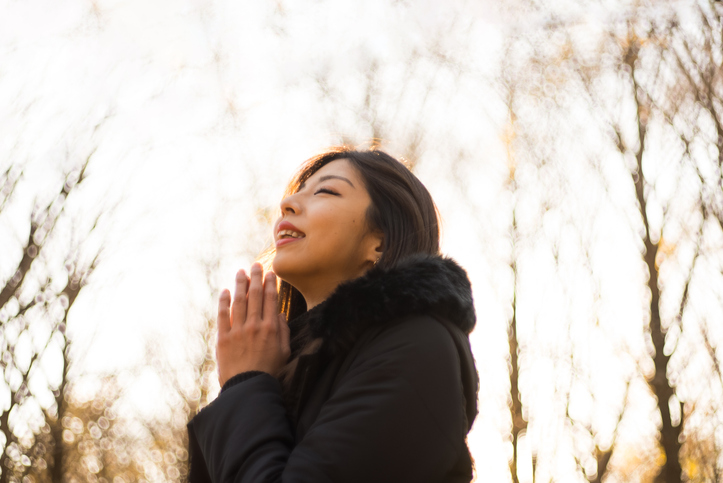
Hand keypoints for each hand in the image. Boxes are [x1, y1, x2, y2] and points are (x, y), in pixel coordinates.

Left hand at [216, 262, 289, 385]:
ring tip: (241, 272)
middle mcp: (254, 326)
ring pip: (239, 302)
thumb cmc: (270, 372)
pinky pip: (222, 315)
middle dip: (256, 278)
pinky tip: (225, 291)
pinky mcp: (223, 338)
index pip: (271, 300)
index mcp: (271, 328)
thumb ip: (283, 331)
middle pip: (255, 296)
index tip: (270, 273)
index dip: (270, 284)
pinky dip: (224, 302)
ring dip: (240, 285)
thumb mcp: (284, 352)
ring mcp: (237, 331)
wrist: (248, 388)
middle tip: (255, 265)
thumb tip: (280, 314)